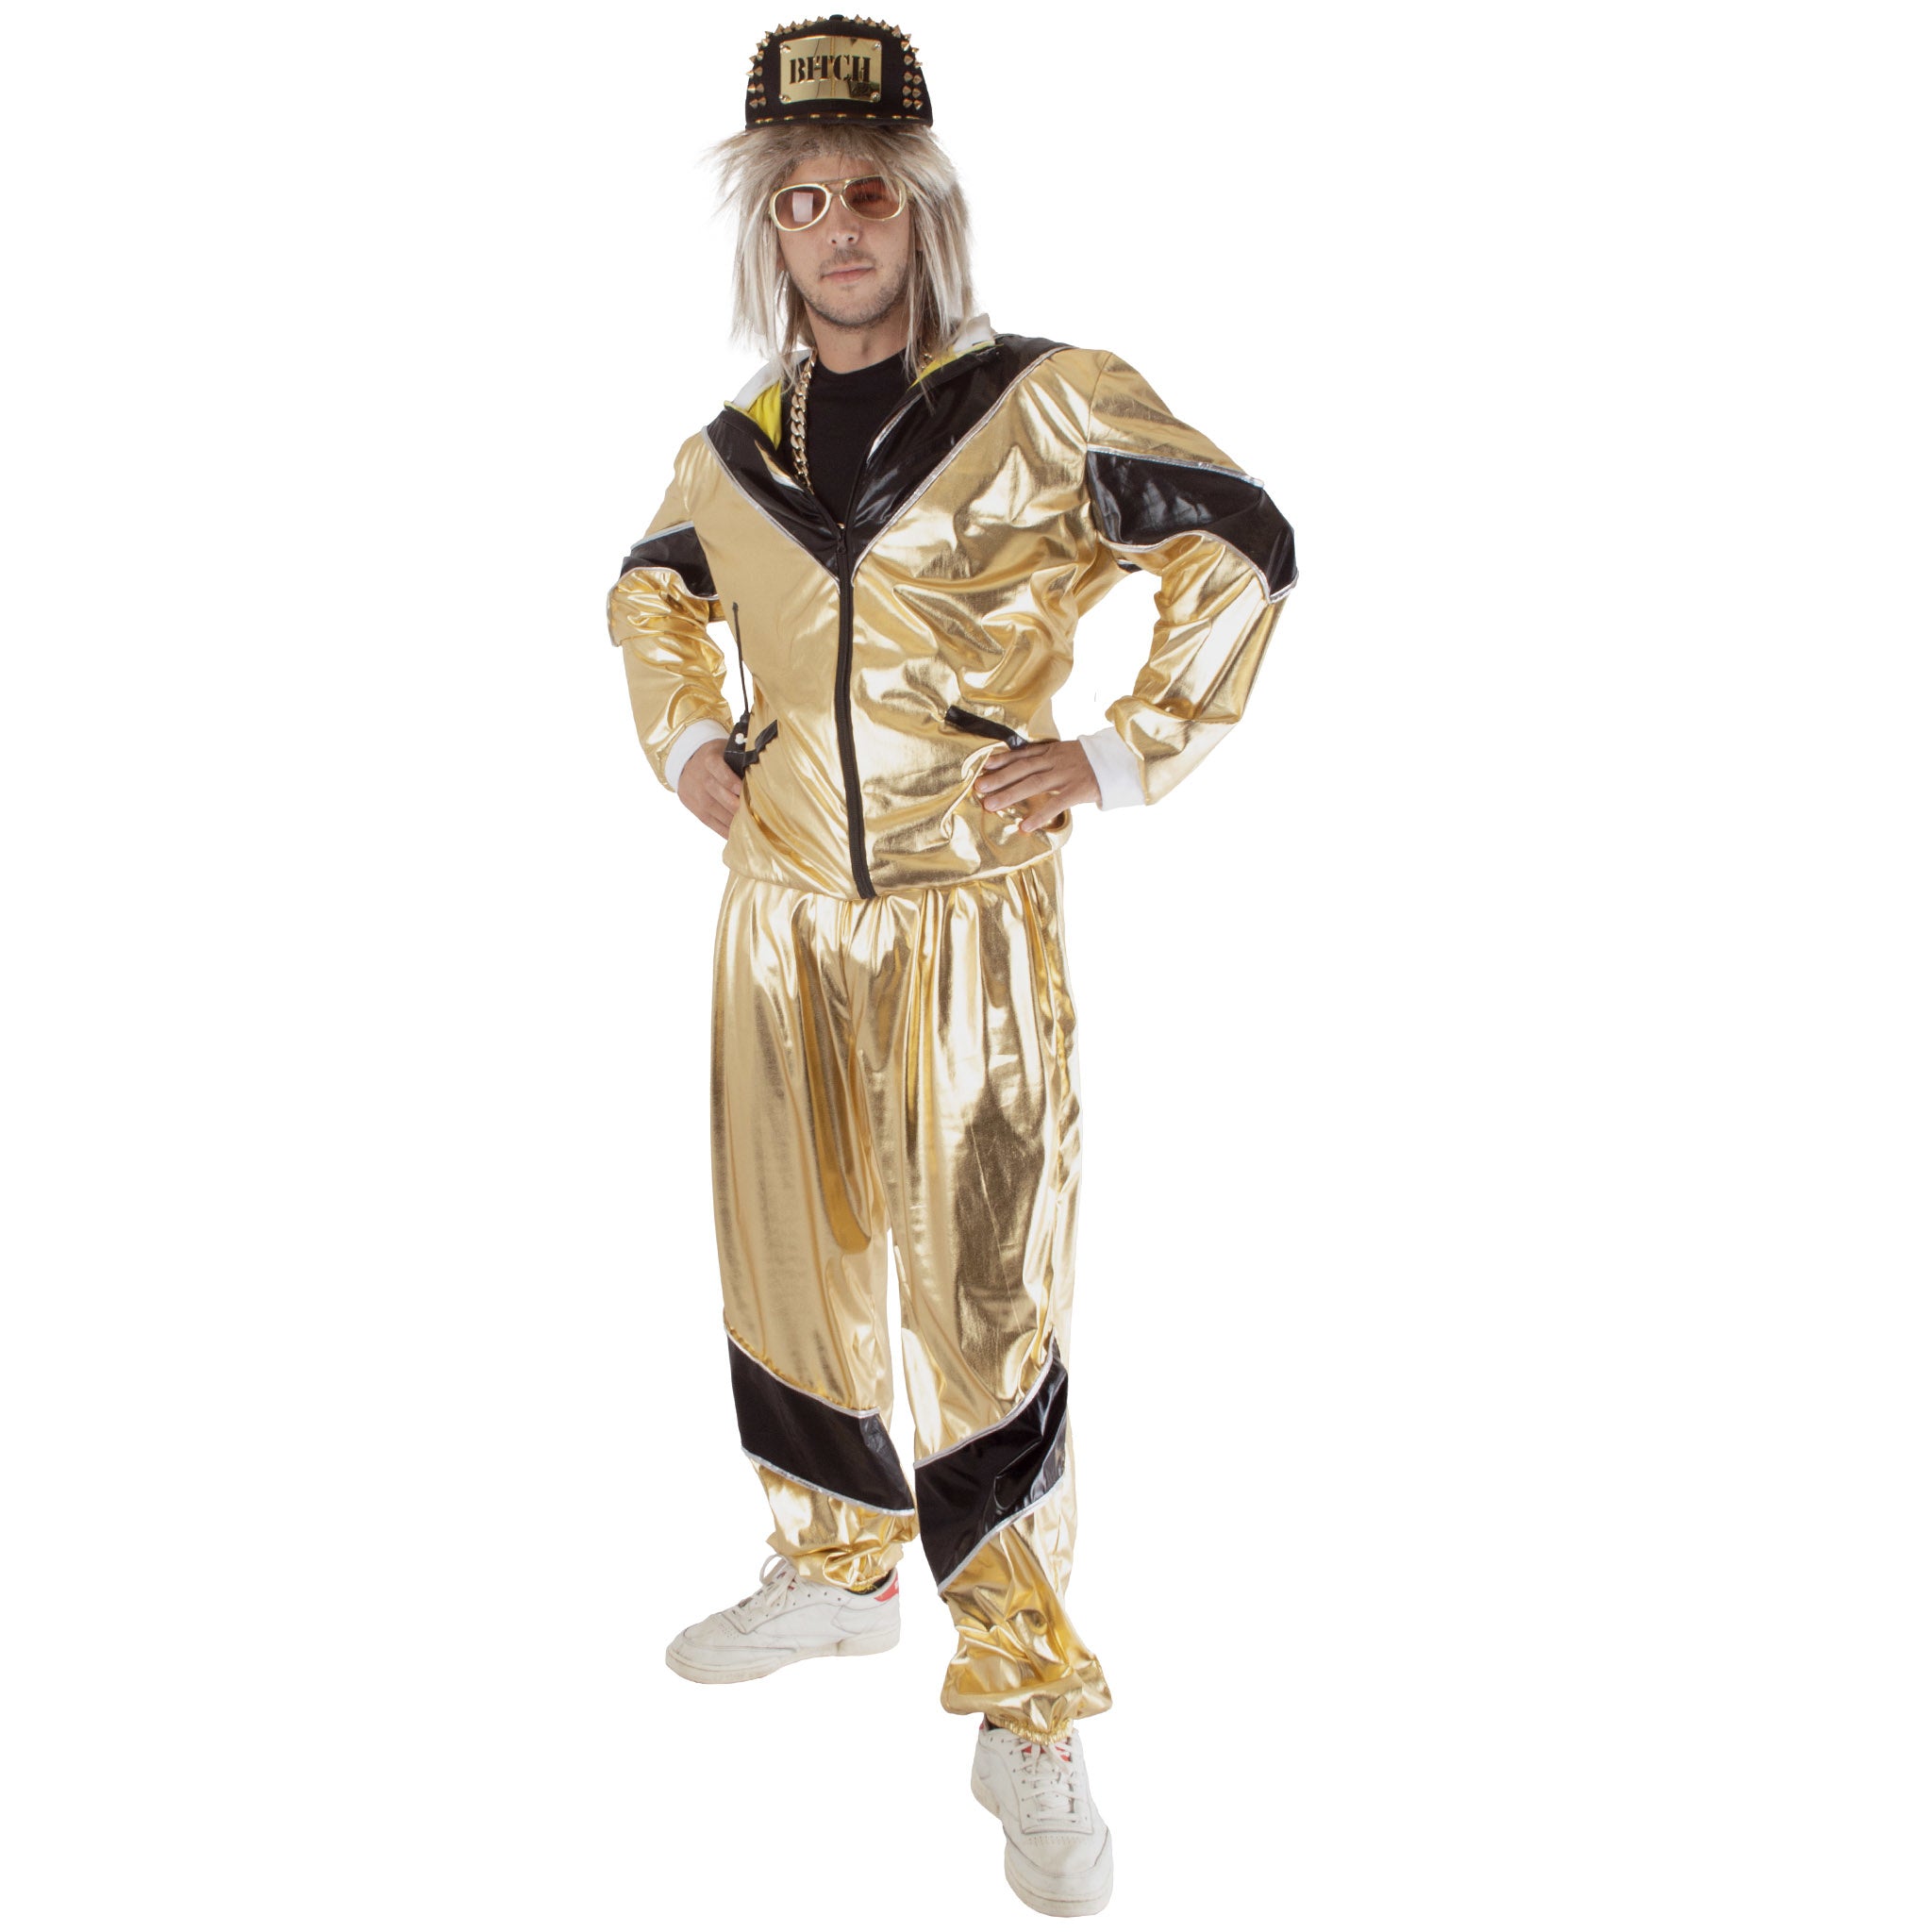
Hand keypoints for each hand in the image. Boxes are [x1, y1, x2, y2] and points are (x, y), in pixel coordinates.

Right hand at [678, 736, 741, 838]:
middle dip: (733, 804)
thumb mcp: (726, 750)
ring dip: (730, 819)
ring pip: (711, 808)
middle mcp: (699, 775)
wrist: (688, 762)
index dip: (730, 780)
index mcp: (709, 759)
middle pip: (715, 792)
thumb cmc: (717, 757)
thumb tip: (762, 774)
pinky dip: (722, 829)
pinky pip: (707, 820)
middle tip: (751, 812)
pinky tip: (735, 833)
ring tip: (747, 824)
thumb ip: (740, 760)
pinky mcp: (692, 806)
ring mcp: (694, 792)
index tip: (743, 790)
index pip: (718, 769)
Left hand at [974, 740, 1099, 832]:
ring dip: (1010, 795)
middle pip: (1021, 769)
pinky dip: (1039, 815)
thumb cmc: (1093, 760)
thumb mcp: (1070, 752)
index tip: (984, 766)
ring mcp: (1065, 775)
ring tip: (991, 805)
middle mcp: (1055, 761)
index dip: (1002, 760)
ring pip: (1032, 784)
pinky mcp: (1077, 790)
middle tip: (979, 788)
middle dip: (998, 778)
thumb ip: (1051, 759)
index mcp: (1053, 751)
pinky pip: (1055, 804)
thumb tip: (1030, 767)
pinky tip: (1025, 826)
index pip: (1023, 754)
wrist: (1120, 760)